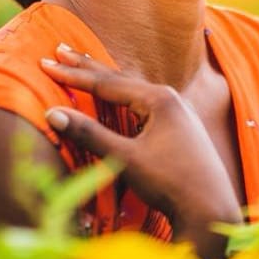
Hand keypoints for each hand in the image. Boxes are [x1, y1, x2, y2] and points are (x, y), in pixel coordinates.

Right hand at [40, 44, 241, 258]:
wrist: (211, 209)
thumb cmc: (170, 183)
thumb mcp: (126, 159)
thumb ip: (90, 134)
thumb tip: (53, 114)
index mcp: (159, 99)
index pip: (107, 83)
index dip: (74, 75)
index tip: (47, 63)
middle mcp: (170, 98)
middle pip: (120, 79)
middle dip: (87, 66)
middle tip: (60, 49)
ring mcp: (178, 111)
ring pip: (133, 90)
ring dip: (105, 80)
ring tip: (83, 65)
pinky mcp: (180, 126)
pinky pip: (143, 103)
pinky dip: (122, 96)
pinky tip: (117, 96)